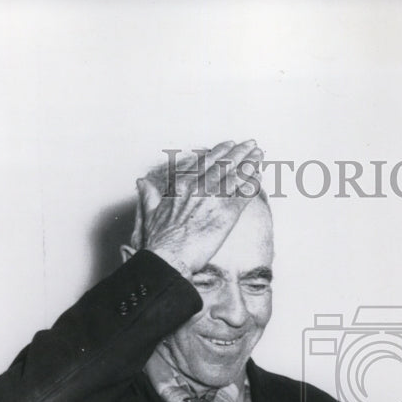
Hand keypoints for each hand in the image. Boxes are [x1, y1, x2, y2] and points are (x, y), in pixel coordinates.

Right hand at [139, 139, 263, 276]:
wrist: (169, 257)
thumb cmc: (158, 240)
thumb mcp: (149, 211)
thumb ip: (149, 194)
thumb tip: (141, 182)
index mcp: (182, 185)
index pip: (205, 163)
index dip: (219, 152)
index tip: (230, 144)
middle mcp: (199, 188)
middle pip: (224, 165)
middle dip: (240, 153)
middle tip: (251, 144)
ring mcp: (214, 200)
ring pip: (235, 176)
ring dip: (249, 164)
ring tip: (259, 155)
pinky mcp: (226, 215)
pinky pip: (243, 196)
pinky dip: (252, 185)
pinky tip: (259, 178)